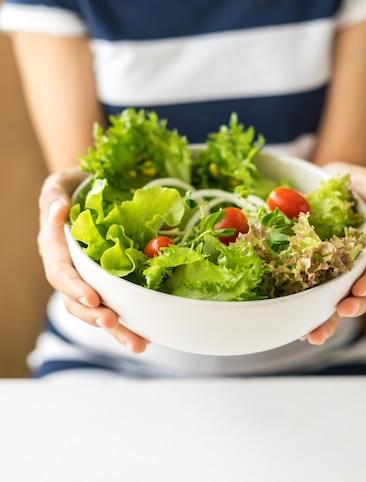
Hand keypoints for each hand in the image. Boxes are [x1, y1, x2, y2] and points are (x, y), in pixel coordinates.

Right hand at [38, 168, 149, 352]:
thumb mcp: (60, 184)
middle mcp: (71, 269)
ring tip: (138, 343)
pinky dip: (131, 320)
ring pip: (98, 310)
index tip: (92, 297)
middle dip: (95, 316)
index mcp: (55, 248)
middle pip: (77, 302)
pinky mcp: (110, 282)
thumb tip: (58, 213)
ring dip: (117, 329)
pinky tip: (148, 333)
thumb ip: (54, 196)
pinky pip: (117, 303)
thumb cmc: (74, 186)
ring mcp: (90, 279)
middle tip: (114, 322)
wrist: (93, 190)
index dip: (74, 287)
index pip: (60, 273)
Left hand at [303, 163, 365, 344]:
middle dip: (353, 306)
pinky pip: (314, 294)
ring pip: (338, 300)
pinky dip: (308, 312)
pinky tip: (299, 327)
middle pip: (360, 291)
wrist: (321, 181)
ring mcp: (335, 269)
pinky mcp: (314, 271)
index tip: (361, 290)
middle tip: (341, 314)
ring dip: (329, 320)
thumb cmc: (348, 182)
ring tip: (315, 335)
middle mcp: (357, 262)